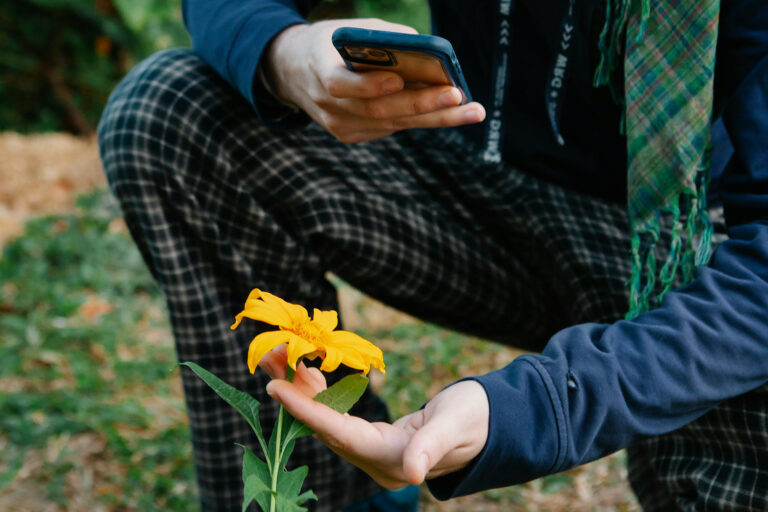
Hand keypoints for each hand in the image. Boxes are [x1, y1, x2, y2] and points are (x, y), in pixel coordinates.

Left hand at [260, 347, 489, 488]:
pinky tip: (303, 369)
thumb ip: (431, 448)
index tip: (275, 387)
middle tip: (266, 357)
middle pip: (323, 428)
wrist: (487, 427)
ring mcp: (372, 452)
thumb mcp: (454, 427)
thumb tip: (412, 473)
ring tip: (276, 355)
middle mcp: (374, 461)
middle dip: (293, 394)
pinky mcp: (372, 439)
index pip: (339, 435)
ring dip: (301, 389)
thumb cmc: (475, 420)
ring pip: (325, 421)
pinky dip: (319, 393)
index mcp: (392, 461)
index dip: (306, 411)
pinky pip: (337, 416)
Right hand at [264, 19, 485, 142]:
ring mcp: (338, 126)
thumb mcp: (350, 30)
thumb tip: (430, 53)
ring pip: (391, 123)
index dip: (368, 85)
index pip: (339, 84)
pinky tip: (446, 112)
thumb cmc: (331, 44)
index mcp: (318, 70)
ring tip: (470, 110)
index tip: (399, 81)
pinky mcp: (350, 135)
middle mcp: (326, 105)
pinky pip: (389, 127)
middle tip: (459, 97)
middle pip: (378, 109)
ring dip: (433, 117)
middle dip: (422, 104)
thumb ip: (384, 39)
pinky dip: (417, 119)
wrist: (294, 72)